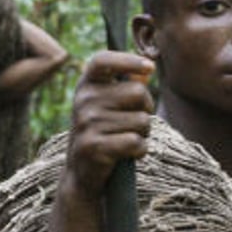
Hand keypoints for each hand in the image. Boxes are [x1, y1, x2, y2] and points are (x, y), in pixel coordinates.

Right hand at [64, 51, 154, 199]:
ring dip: (143, 133)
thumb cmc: (104, 132)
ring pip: (142, 121)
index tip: (150, 68)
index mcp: (85, 85)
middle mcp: (83, 100)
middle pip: (138, 92)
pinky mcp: (94, 146)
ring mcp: (86, 123)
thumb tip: (148, 69)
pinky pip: (136, 142)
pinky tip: (126, 154)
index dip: (128, 60)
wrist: (82, 171)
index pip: (102, 61)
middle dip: (146, 108)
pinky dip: (139, 151)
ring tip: (124, 139)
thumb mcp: (109, 105)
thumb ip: (127, 85)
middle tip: (132, 122)